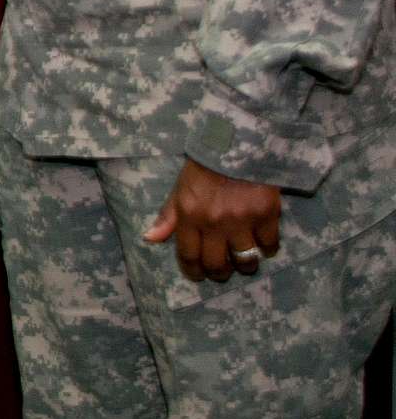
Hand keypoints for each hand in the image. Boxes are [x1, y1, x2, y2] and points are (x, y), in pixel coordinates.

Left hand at [143, 158, 280, 282]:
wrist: (238, 143)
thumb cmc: (205, 166)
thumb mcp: (181, 187)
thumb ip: (169, 215)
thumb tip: (150, 238)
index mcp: (190, 215)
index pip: (189, 256)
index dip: (194, 271)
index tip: (199, 275)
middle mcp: (214, 223)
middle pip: (217, 266)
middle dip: (219, 273)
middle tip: (223, 269)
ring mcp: (242, 221)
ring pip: (245, 262)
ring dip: (244, 265)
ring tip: (244, 257)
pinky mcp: (267, 215)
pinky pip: (269, 246)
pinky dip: (267, 247)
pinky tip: (262, 240)